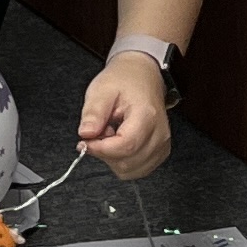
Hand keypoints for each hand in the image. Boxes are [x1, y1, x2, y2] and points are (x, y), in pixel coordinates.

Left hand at [78, 52, 174, 174]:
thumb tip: (85, 134)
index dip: (100, 149)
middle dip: (105, 153)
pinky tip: (118, 142)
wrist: (143, 76)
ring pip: (131, 170)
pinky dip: (122, 160)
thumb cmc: (123, 81)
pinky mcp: (159, 152)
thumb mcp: (101, 89)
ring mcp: (162, 146)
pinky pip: (136, 169)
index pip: (125, 147)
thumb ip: (93, 113)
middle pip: (127, 163)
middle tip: (99, 132)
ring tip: (110, 135)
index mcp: (147, 116)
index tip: (84, 141)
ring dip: (113, 158)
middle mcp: (159, 135)